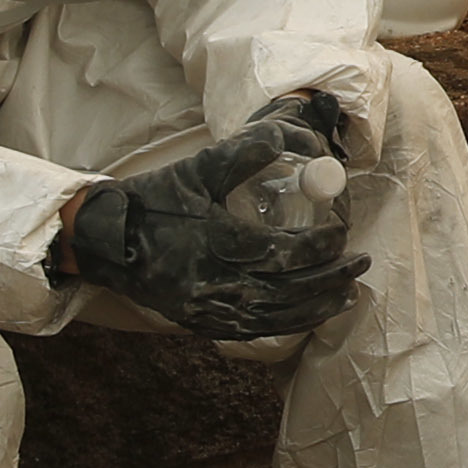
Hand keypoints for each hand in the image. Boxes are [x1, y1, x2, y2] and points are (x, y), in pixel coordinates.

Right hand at [62, 105, 366, 340]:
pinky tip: (311, 315)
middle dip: (331, 278)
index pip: (282, 252)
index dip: (319, 245)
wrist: (106, 242)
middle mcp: (214, 284)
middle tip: (362, 263)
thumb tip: (284, 137)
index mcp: (216, 244)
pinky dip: (289, 323)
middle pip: (288, 290)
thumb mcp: (196, 170)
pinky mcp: (201, 323)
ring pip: (275, 316)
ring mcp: (207, 310)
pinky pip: (254, 330)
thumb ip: (241, 153)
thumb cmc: (154, 201)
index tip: (341, 231)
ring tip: (350, 293)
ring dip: (317, 306)